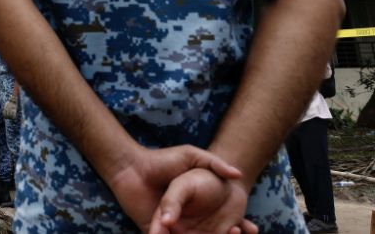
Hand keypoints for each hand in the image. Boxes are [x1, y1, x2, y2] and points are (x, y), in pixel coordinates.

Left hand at [106, 146, 244, 231]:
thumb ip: (214, 163)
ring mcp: (170, 226)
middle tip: (237, 233)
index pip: (221, 220)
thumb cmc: (161, 160)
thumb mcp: (191, 156)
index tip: (250, 228)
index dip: (236, 225)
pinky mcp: (153, 230)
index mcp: (196, 204)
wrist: (131, 166)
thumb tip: (237, 174)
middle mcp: (185, 218)